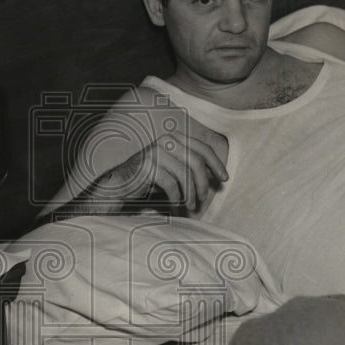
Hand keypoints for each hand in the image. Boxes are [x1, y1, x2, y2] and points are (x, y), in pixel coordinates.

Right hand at [105, 121, 228, 212]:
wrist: (120, 185)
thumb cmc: (149, 178)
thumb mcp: (173, 169)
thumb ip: (191, 166)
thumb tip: (215, 172)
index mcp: (174, 138)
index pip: (202, 148)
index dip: (216, 164)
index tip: (224, 178)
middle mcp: (166, 141)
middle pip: (196, 161)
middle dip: (203, 183)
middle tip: (204, 199)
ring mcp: (156, 152)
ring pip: (185, 174)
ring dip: (191, 194)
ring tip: (191, 206)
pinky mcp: (148, 166)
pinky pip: (171, 184)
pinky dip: (177, 198)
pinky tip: (177, 206)